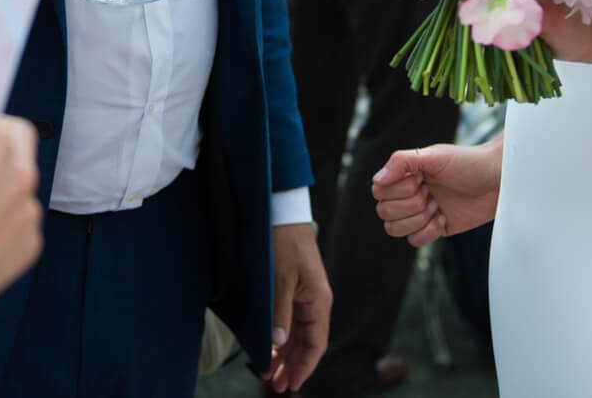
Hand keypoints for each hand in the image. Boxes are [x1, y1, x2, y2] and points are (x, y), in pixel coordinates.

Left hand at [264, 222, 330, 392]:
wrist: (281, 211)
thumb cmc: (284, 242)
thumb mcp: (280, 280)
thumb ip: (280, 314)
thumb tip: (278, 345)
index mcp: (319, 301)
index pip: (316, 344)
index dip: (304, 366)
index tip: (290, 384)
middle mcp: (315, 302)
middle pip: (308, 343)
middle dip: (293, 365)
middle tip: (277, 386)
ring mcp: (305, 295)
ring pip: (299, 334)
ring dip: (286, 354)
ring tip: (272, 373)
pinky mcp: (295, 289)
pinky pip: (291, 320)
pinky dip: (283, 337)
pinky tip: (272, 347)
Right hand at [369, 139, 502, 247]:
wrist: (498, 181)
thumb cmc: (468, 162)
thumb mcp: (434, 156)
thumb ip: (401, 162)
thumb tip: (376, 181)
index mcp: (406, 174)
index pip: (379, 192)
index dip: (399, 189)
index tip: (421, 178)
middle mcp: (410, 194)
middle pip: (384, 213)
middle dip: (410, 204)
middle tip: (431, 192)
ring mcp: (421, 212)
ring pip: (396, 230)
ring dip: (418, 219)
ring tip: (437, 205)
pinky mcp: (435, 229)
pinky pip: (415, 241)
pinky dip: (428, 232)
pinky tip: (444, 218)